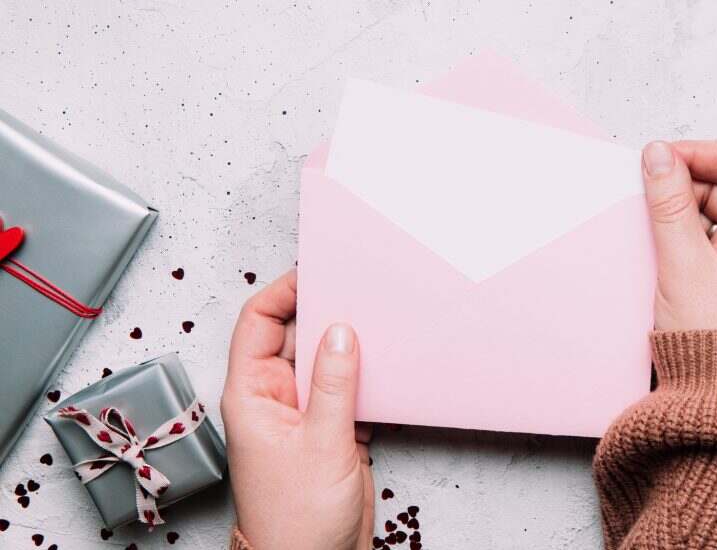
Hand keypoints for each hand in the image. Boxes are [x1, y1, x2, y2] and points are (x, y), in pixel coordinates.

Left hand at [222, 270, 372, 549]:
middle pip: (296, 334)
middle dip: (323, 310)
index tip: (316, 272)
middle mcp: (276, 396)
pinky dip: (365, 371)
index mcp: (253, 394)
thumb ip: (332, 384)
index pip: (259, 323)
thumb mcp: (320, 443)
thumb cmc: (295, 519)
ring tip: (377, 317)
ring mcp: (304, 411)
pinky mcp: (331, 427)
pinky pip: (346, 384)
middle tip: (356, 287)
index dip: (284, 292)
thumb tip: (340, 331)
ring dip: (348, 341)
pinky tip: (387, 360)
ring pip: (325, 358)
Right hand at [641, 141, 716, 335]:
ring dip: (684, 212)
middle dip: (686, 186)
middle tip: (647, 194)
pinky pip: (715, 235)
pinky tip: (665, 245)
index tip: (658, 157)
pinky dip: (688, 234)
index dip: (696, 154)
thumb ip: (668, 201)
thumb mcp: (684, 261)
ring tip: (656, 230)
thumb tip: (658, 155)